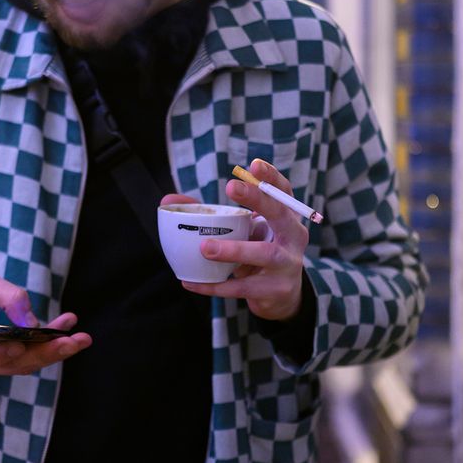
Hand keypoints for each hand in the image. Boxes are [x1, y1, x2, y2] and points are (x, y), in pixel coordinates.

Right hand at [0, 271, 90, 376]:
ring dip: (53, 351)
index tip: (23, 343)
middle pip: (10, 364)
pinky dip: (46, 348)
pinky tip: (67, 333)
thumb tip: (32, 321)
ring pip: (22, 364)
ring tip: (80, 336)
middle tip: (76, 340)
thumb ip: (7, 297)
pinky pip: (24, 360)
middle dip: (46, 353)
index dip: (0, 353)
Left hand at [160, 158, 307, 321]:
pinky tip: (190, 282)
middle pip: (280, 214)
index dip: (271, 177)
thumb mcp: (244, 230)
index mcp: (286, 217)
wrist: (280, 296)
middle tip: (230, 186)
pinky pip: (242, 287)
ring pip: (264, 254)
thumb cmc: (257, 251)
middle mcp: (293, 237)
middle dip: (258, 198)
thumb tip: (169, 202)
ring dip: (234, 250)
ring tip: (205, 248)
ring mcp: (288, 264)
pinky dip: (215, 286)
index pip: (282, 192)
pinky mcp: (275, 290)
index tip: (253, 165)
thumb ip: (212, 214)